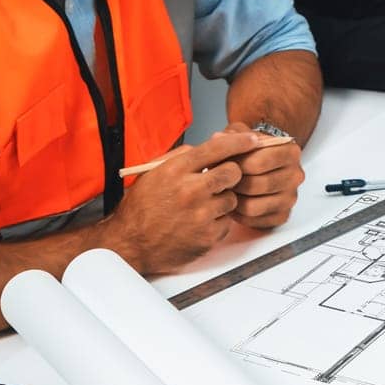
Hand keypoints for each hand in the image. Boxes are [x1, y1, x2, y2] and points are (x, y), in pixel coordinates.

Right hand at [106, 131, 254, 272]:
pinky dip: (218, 221)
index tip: (252, 140)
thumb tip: (207, 147)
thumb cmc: (141, 208)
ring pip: (232, 199)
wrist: (131, 243)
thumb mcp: (152, 174)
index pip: (216, 149)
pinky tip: (200, 222)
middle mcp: (190, 190)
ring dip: (223, 200)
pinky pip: (227, 222)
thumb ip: (180, 158)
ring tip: (203, 205)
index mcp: (175, 170)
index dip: (238, 142)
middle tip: (222, 179)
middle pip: (233, 172)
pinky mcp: (208, 236)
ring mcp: (201, 215)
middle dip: (232, 173)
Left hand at [222, 123, 304, 230]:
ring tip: (225, 191)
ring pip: (253, 207)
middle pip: (257, 186)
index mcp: (290, 151)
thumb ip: (230, 135)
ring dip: (234, 201)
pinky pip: (254, 221)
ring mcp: (290, 198)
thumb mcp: (241, 133)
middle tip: (222, 180)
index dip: (236, 165)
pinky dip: (239, 215)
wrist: (261, 162)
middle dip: (234, 184)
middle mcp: (295, 175)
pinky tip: (234, 202)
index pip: (260, 163)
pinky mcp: (282, 216)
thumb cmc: (250, 149)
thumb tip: (219, 139)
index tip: (225, 164)